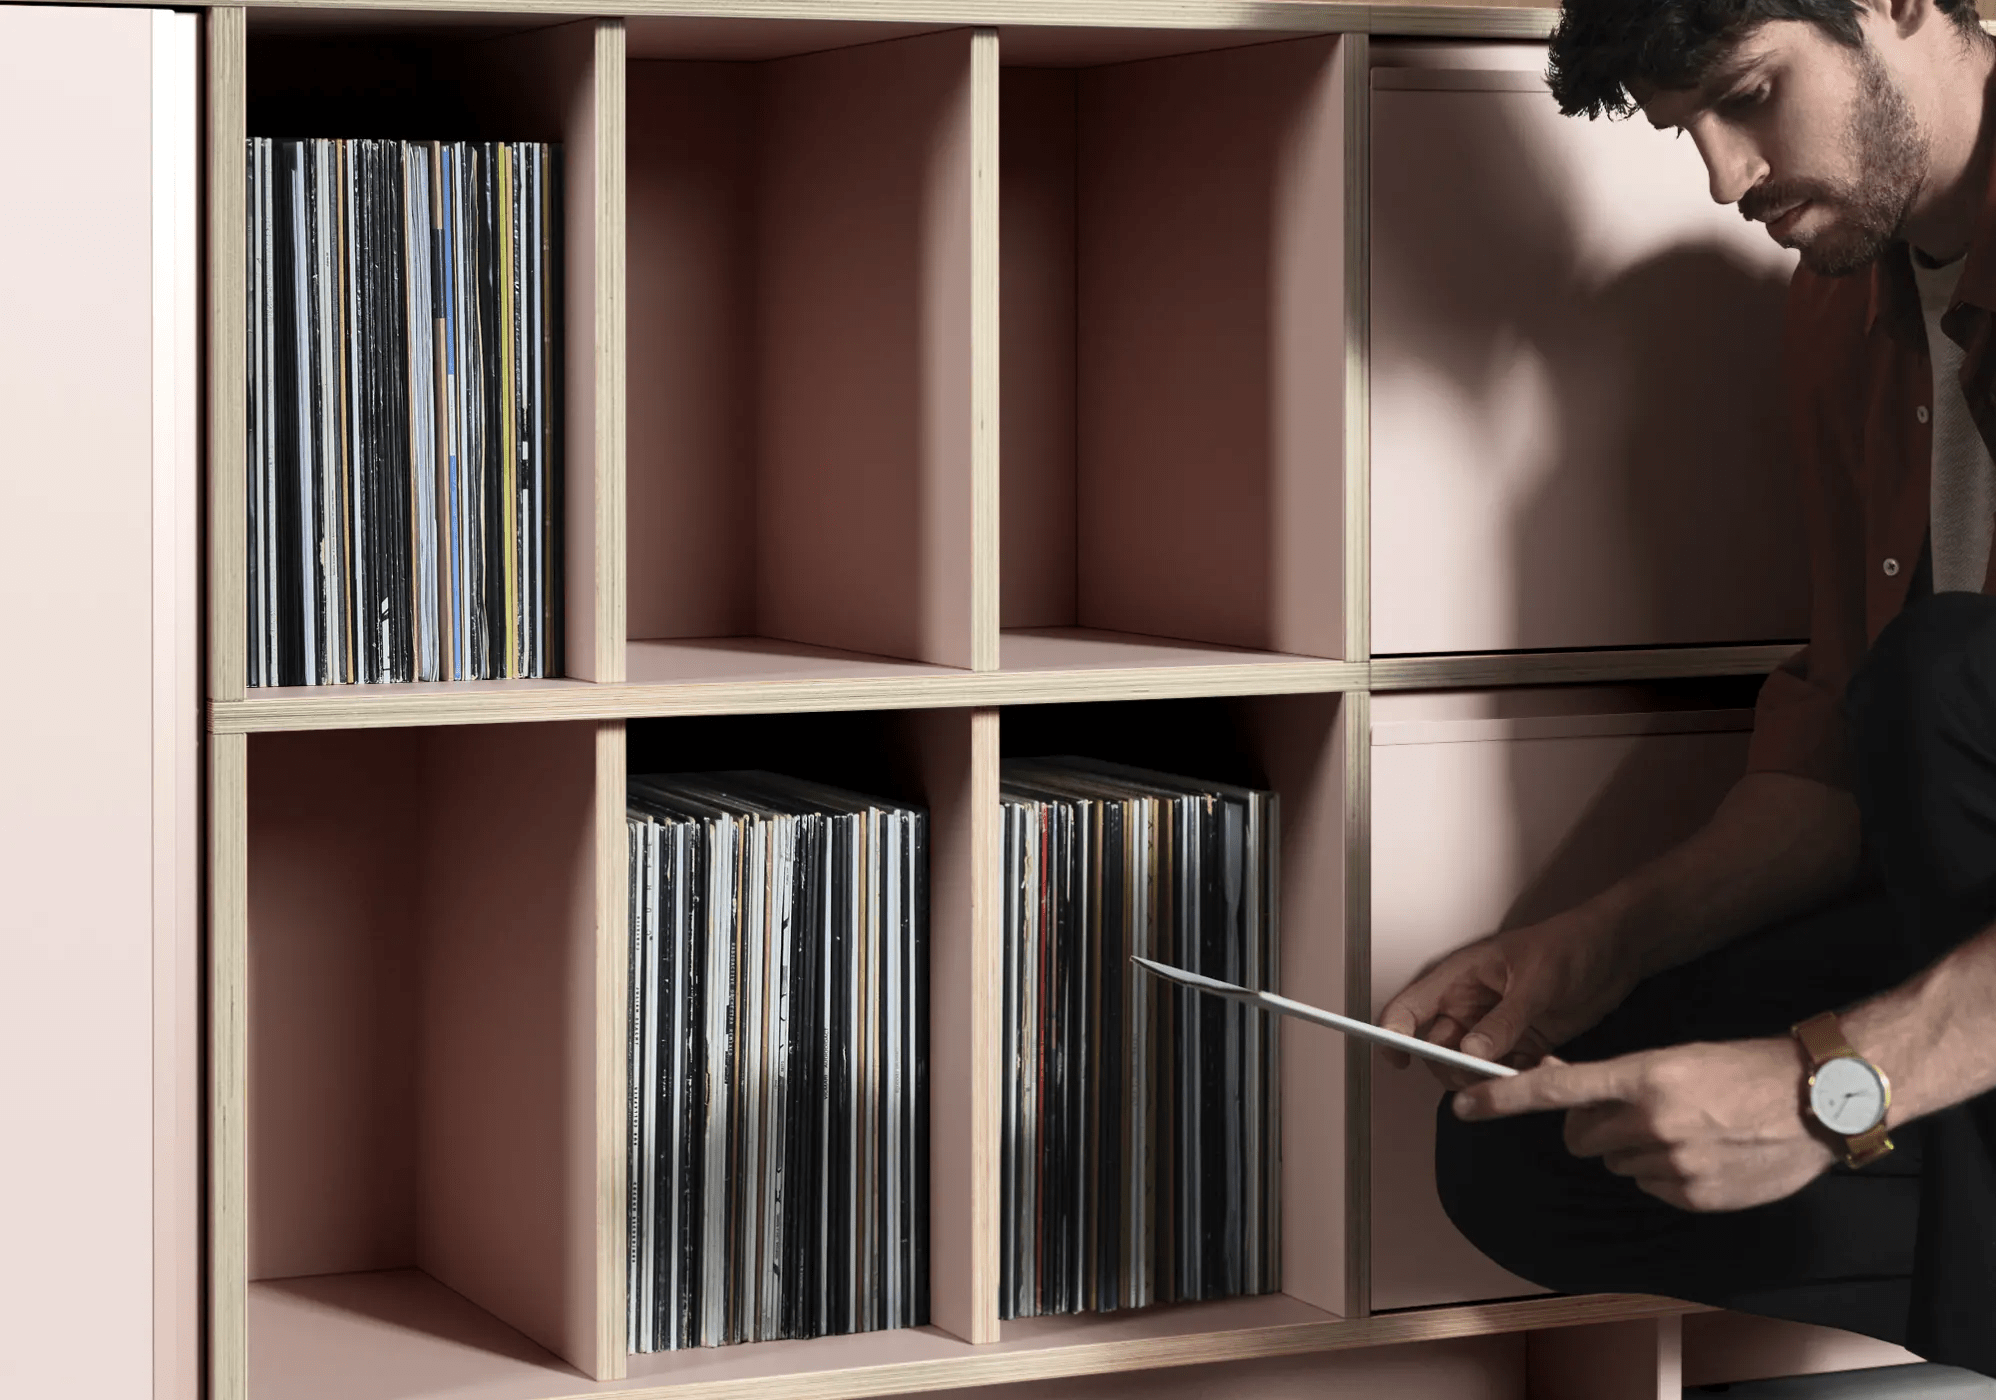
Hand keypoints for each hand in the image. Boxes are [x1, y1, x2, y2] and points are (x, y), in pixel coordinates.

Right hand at [1378, 910, 1636, 1089]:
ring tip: (1522, 1073)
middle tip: (1483, 1074)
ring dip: (1489, 1079)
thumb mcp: (1535, 981)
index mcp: (1460, 979)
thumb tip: (1470, 1054)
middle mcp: (1470, 1005)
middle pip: (1438, 1048)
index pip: (1410, 1008)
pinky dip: (1518, 1081)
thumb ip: (1503, 1020)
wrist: (1616, 951)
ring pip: (1471, 1067)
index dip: (1394, 1033)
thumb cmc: (1570, 945)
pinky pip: (1505, 1073)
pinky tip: (1543, 1068)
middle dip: (1453, 1068)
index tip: (1397, 1060)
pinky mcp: (1522, 1044)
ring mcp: (1495, 1027)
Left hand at [1452, 1038, 1837, 1211]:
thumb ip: (1613, 1078)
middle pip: (1579, 1137)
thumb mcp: (1672, 1057)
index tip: (1461, 1105)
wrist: (1816, 1100)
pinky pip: (1650, 1187)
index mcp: (1642, 1076)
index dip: (1502, 1098)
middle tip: (1628, 1112)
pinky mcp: (1695, 1196)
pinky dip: (1664, 1174)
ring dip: (1631, 1150)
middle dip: (1589, 1127)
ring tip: (1683, 1128)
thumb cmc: (1740, 1069)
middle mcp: (1650, 1122)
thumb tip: (1553, 1079)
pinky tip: (1701, 1153)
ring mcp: (1674, 1163)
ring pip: (1615, 1164)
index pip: (1554, 1089)